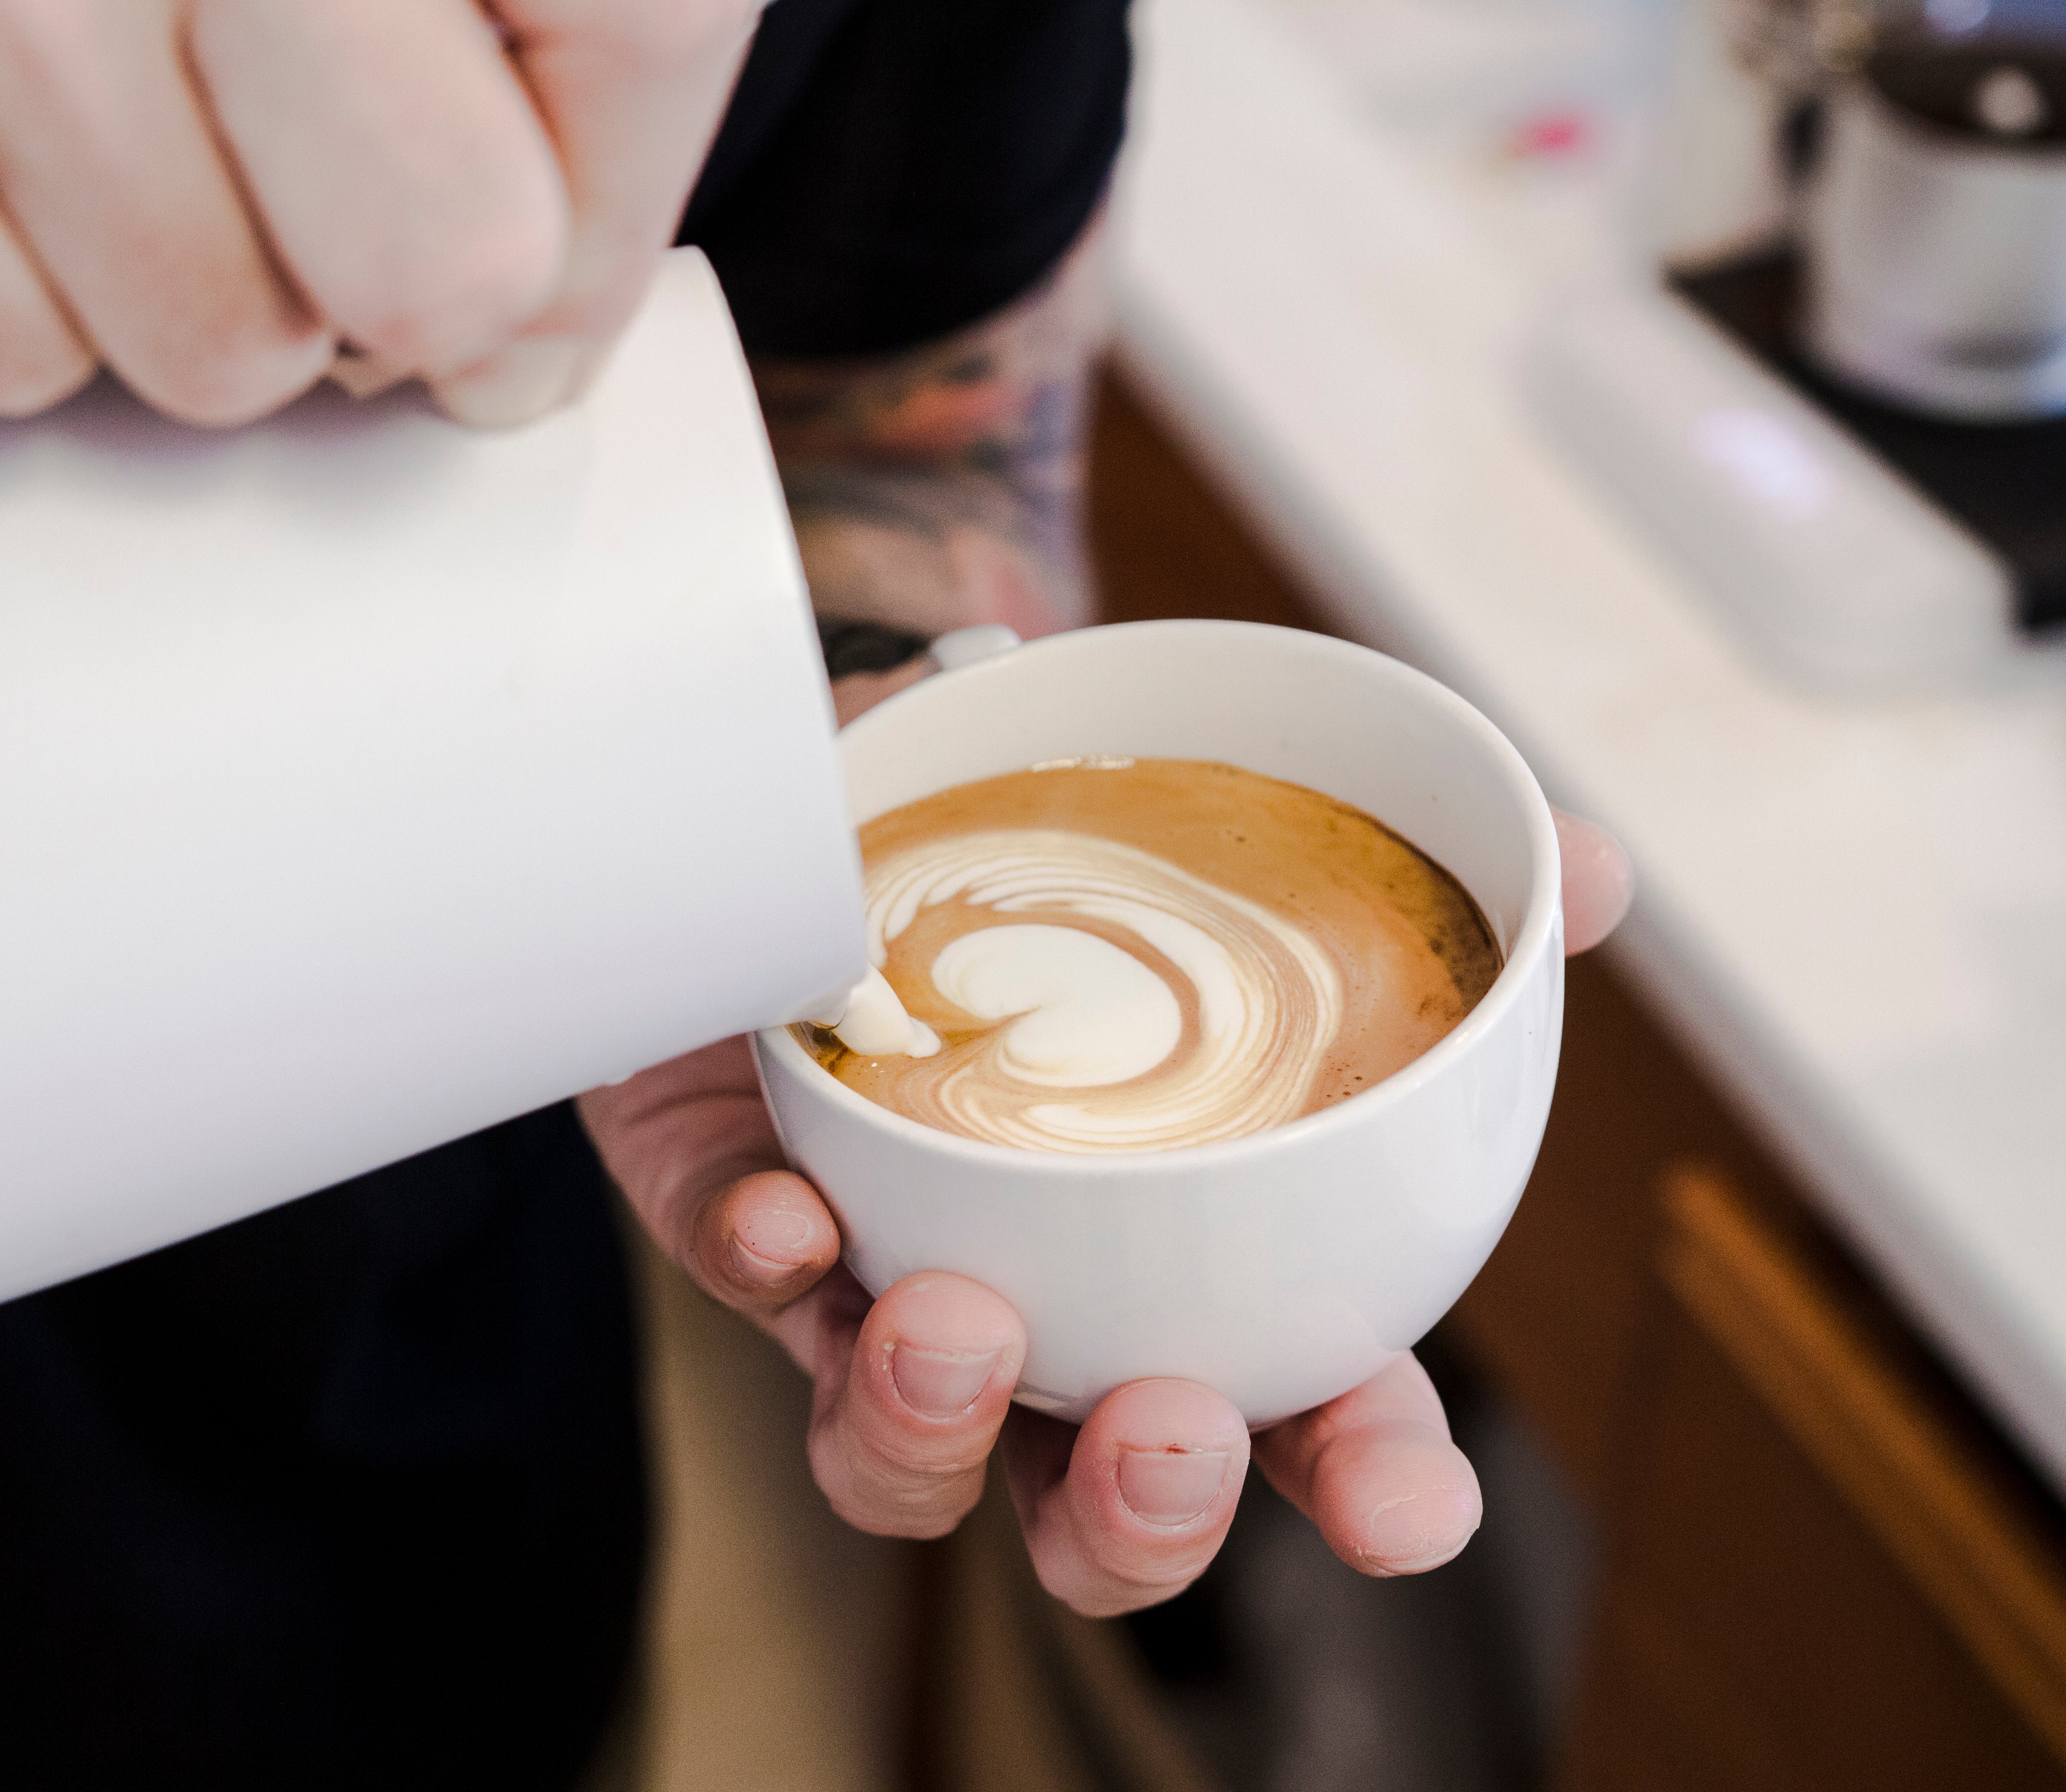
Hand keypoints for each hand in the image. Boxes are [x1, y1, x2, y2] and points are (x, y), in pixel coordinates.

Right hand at [0, 0, 755, 424]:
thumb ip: (470, 28)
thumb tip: (524, 326)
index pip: (636, 27)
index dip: (600, 198)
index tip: (529, 264)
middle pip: (445, 255)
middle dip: (388, 278)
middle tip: (284, 178)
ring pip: (224, 352)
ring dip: (172, 283)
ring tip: (66, 105)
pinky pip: (11, 355)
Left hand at [579, 807, 1633, 1617]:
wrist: (842, 782)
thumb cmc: (1073, 848)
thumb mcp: (1239, 826)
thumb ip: (1418, 866)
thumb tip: (1596, 882)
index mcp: (1204, 1254)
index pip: (1312, 1413)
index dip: (1368, 1480)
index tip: (1410, 1509)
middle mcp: (1047, 1300)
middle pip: (1102, 1503)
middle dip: (1145, 1514)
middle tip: (1174, 1427)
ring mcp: (884, 1278)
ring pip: (904, 1462)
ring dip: (929, 1433)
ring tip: (955, 1325)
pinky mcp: (749, 1216)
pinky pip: (750, 1289)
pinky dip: (770, 1264)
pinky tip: (792, 1216)